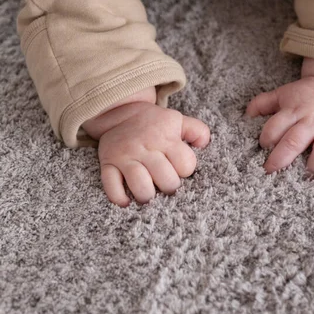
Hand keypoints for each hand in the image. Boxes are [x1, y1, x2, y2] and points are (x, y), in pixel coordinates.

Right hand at [83, 99, 209, 206]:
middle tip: (166, 186)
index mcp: (166, 139)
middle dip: (170, 187)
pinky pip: (111, 185)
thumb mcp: (177, 120)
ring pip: (141, 186)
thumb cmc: (152, 122)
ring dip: (147, 196)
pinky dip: (119, 198)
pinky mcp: (108, 163)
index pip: (186, 164)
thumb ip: (197, 131)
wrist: (118, 111)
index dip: (185, 170)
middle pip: (166, 180)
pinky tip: (127, 202)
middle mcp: (146, 148)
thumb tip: (205, 145)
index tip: (179, 169)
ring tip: (149, 196)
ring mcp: (126, 156)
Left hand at [247, 59, 313, 174]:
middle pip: (295, 139)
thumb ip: (264, 103)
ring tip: (310, 172)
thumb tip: (246, 114)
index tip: (263, 148)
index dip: (267, 137)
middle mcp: (312, 120)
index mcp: (294, 111)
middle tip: (272, 170)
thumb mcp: (284, 94)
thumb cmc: (307, 95)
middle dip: (282, 156)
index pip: (276, 125)